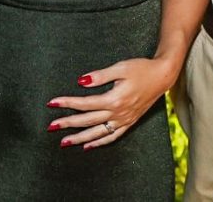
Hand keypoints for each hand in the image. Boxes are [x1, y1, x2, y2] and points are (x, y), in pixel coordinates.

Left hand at [46, 57, 177, 149]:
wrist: (162, 76)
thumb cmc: (141, 69)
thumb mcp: (120, 68)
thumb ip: (100, 76)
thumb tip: (81, 81)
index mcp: (114, 99)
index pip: (85, 103)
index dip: (67, 103)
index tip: (52, 103)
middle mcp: (118, 113)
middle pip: (88, 120)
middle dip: (68, 123)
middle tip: (51, 127)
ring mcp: (124, 120)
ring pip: (98, 133)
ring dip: (80, 138)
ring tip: (64, 142)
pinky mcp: (129, 122)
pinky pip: (112, 136)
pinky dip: (99, 142)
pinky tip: (87, 145)